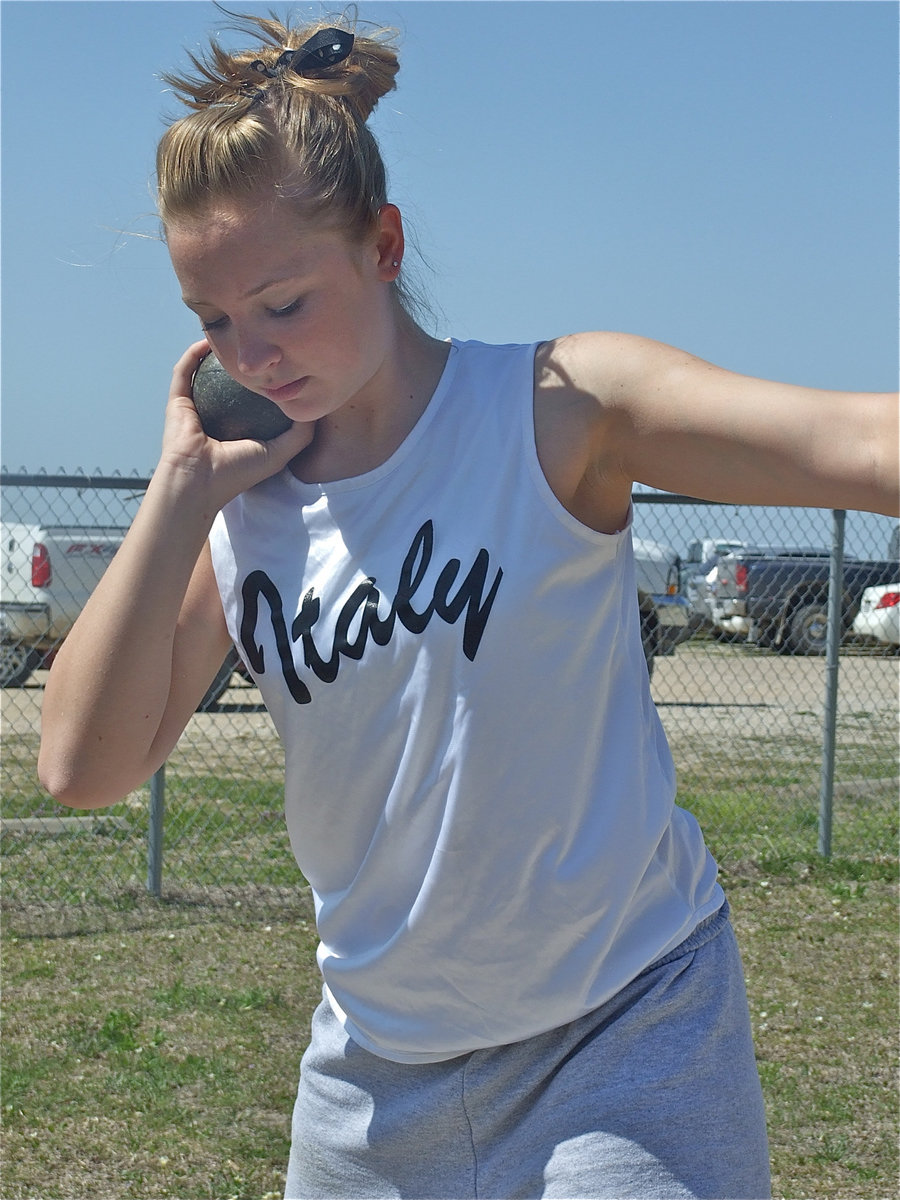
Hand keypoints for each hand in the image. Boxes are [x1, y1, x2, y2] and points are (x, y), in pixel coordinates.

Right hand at [159, 340, 315, 508]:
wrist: (199, 483)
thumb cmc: (239, 472)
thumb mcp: (280, 452)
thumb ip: (300, 433)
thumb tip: (315, 406)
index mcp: (238, 430)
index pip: (254, 401)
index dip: (268, 382)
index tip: (283, 364)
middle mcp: (216, 416)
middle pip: (230, 384)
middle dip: (243, 364)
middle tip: (259, 344)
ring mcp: (194, 408)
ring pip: (204, 372)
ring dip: (215, 353)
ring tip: (232, 334)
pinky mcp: (176, 401)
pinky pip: (185, 371)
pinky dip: (194, 354)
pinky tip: (210, 340)